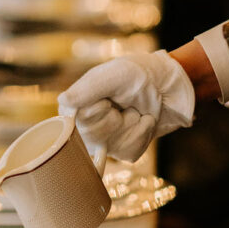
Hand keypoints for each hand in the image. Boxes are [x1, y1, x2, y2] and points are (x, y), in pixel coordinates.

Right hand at [58, 51, 194, 162]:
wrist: (166, 85)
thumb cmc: (137, 75)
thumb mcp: (114, 76)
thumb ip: (88, 90)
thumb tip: (62, 101)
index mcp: (76, 105)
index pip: (73, 122)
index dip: (95, 113)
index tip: (108, 102)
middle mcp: (85, 125)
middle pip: (92, 136)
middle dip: (116, 119)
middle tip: (123, 105)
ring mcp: (104, 140)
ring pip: (113, 145)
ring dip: (132, 124)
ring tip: (135, 110)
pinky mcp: (122, 150)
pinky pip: (130, 152)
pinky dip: (143, 134)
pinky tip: (144, 120)